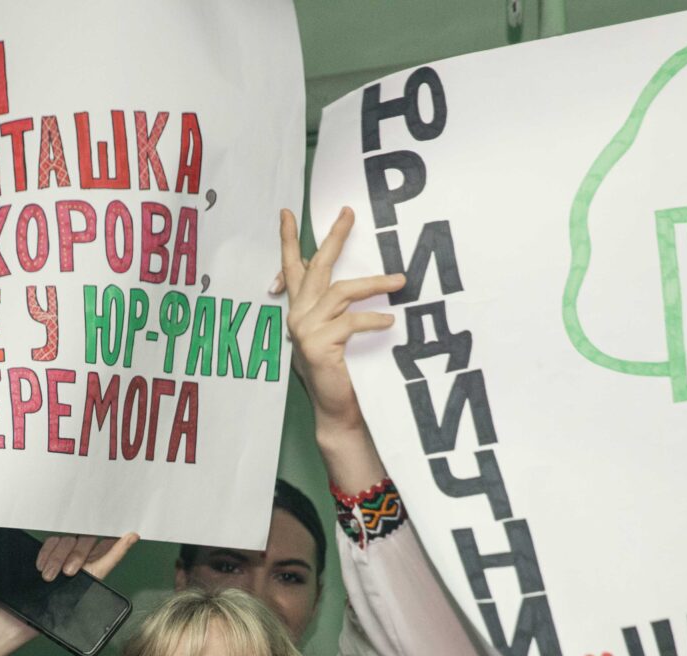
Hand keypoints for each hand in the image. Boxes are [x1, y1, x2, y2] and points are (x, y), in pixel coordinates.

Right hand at [37, 532, 138, 582]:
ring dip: (56, 558)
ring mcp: (68, 544)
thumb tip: (134, 535)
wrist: (52, 606)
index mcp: (101, 549)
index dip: (101, 535)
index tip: (94, 544)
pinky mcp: (53, 545)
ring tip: (50, 576)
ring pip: (65, 540)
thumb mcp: (98, 573)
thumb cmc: (79, 592)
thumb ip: (115, 554)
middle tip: (68, 573)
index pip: (104, 534)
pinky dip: (46, 554)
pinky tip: (42, 566)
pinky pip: (50, 541)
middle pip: (82, 539)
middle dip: (75, 556)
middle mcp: (86, 545)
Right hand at [278, 206, 401, 437]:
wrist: (338, 411)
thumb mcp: (337, 334)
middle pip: (316, 267)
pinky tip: (390, 321)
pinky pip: (350, 322)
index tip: (287, 213)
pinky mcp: (317, 345)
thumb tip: (367, 282)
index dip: (289, 240)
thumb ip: (339, 310)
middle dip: (333, 238)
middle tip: (348, 213)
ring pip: (340, 292)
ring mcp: (304, 330)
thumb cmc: (343, 373)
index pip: (292, 269)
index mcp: (301, 310)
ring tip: (399, 281)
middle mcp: (298, 316)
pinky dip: (373, 320)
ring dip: (373, 284)